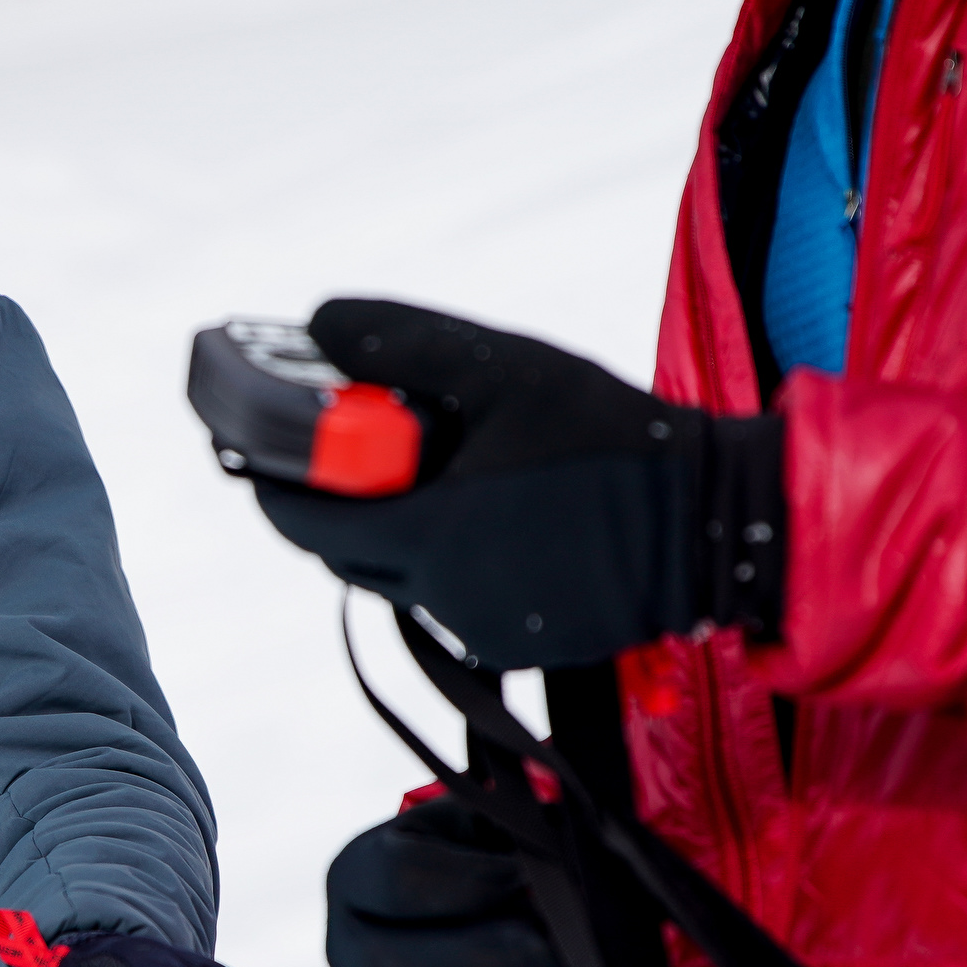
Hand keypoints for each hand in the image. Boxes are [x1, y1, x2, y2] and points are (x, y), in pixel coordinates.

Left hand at [252, 299, 784, 668]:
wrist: (713, 523)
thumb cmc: (608, 441)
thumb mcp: (499, 367)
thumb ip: (397, 344)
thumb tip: (316, 322)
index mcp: (426, 536)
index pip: (302, 518)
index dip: (270, 477)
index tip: (253, 440)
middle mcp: (441, 597)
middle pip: (342, 548)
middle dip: (333, 495)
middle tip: (344, 438)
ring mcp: (478, 628)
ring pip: (393, 573)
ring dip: (390, 524)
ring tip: (432, 461)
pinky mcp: (515, 643)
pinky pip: (446, 595)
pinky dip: (442, 552)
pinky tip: (484, 504)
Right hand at [328, 794, 571, 966]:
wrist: (501, 917)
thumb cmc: (500, 862)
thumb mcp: (501, 833)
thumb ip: (521, 843)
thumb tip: (557, 876)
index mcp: (363, 873)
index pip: (395, 878)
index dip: (466, 883)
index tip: (529, 877)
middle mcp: (349, 946)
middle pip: (381, 963)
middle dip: (469, 961)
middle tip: (544, 951)